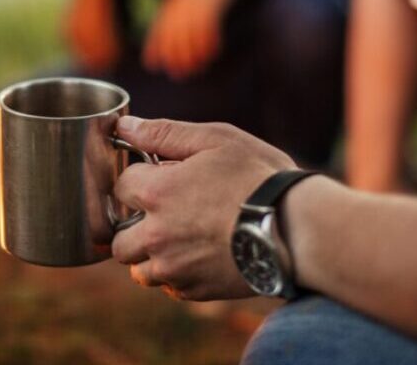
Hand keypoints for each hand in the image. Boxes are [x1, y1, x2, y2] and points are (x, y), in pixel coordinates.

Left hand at [111, 116, 295, 300]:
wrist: (297, 229)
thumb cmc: (259, 177)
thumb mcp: (216, 139)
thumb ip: (164, 133)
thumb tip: (125, 126)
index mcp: (157, 193)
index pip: (121, 187)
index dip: (140, 180)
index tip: (160, 178)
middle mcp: (157, 235)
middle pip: (119, 238)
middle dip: (134, 225)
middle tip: (164, 214)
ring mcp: (174, 267)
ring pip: (139, 269)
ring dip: (150, 255)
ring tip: (180, 239)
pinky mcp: (195, 290)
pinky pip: (169, 287)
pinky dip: (176, 275)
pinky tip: (200, 256)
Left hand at [143, 0, 235, 78]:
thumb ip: (176, 17)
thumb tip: (169, 41)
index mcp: (171, 3)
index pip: (158, 29)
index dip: (153, 48)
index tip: (151, 66)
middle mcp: (181, 3)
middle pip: (173, 34)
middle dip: (174, 56)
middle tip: (177, 74)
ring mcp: (197, 2)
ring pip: (191, 33)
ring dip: (193, 54)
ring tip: (196, 68)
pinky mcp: (213, 1)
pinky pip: (209, 26)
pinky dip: (210, 42)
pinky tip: (213, 53)